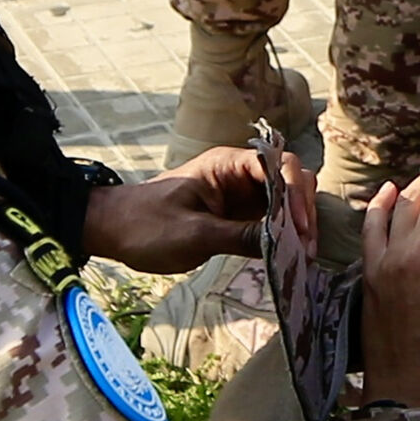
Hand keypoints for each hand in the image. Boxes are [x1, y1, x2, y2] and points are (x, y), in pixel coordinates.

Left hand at [81, 144, 289, 274]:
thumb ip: (240, 237)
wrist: (113, 231)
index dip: (294, 193)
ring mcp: (240, 195)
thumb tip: (284, 245)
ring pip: (284, 201)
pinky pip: (269, 220)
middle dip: (301, 210)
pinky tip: (290, 256)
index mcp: (228, 164)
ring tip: (303, 255)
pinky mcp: (237, 216)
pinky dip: (283, 235)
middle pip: (288, 180)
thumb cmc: (146, 225)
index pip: (278, 165)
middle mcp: (239, 174)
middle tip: (307, 247)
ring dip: (296, 224)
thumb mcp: (193, 234)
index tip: (299, 227)